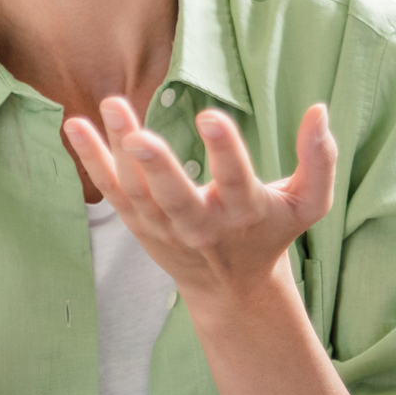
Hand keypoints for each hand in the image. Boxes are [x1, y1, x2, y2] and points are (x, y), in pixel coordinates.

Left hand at [64, 98, 336, 304]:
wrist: (231, 288)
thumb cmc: (270, 231)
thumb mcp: (308, 204)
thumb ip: (320, 160)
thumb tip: (319, 110)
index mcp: (245, 213)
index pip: (236, 179)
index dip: (225, 150)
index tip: (213, 116)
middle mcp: (201, 224)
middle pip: (176, 198)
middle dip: (158, 168)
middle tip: (139, 137)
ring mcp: (165, 227)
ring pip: (138, 192)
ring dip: (117, 151)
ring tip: (111, 105)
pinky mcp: (139, 224)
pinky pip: (112, 192)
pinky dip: (92, 161)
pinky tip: (75, 127)